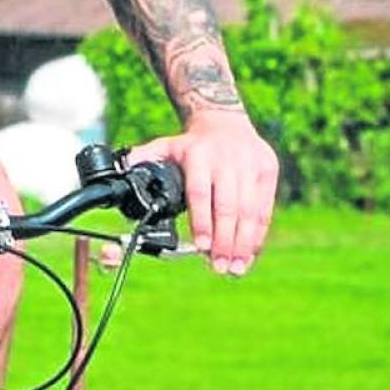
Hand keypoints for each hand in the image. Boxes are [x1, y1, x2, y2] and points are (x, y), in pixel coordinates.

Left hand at [130, 113, 277, 275]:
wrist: (226, 121)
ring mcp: (250, 164)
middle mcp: (226, 159)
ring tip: (235, 268)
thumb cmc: (192, 144)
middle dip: (224, 241)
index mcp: (198, 154)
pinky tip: (249, 254)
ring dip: (243, 244)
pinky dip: (258, 234)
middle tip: (219, 267)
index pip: (200, 192)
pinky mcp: (269, 170)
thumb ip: (145, 158)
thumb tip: (121, 168)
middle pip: (227, 206)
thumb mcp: (167, 146)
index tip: (200, 247)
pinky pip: (264, 208)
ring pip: (249, 210)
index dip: (201, 222)